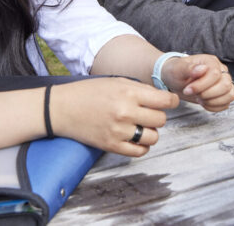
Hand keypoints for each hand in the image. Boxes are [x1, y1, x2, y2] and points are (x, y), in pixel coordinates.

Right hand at [48, 78, 178, 156]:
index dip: (171, 101)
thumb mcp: (116, 81)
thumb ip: (140, 89)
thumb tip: (162, 98)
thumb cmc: (89, 92)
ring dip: (151, 132)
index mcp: (129, 93)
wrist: (62, 108)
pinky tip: (135, 138)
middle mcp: (126, 112)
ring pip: (153, 137)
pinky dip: (142, 146)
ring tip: (141, 126)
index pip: (165, 101)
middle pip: (161, 120)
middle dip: (158, 116)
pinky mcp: (111, 146)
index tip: (169, 102)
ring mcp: (119, 131)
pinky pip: (139, 152)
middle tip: (148, 113)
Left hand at [162, 54, 233, 111]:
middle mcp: (220, 71)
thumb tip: (202, 69)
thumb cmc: (176, 72)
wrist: (174, 80)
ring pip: (230, 95)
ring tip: (200, 99)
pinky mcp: (222, 94)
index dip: (202, 85)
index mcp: (211, 62)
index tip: (188, 90)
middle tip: (194, 94)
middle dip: (208, 94)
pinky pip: (226, 103)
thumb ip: (189, 68)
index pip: (215, 74)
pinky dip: (215, 107)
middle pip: (225, 85)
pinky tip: (204, 103)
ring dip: (213, 101)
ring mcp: (223, 82)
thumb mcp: (178, 69)